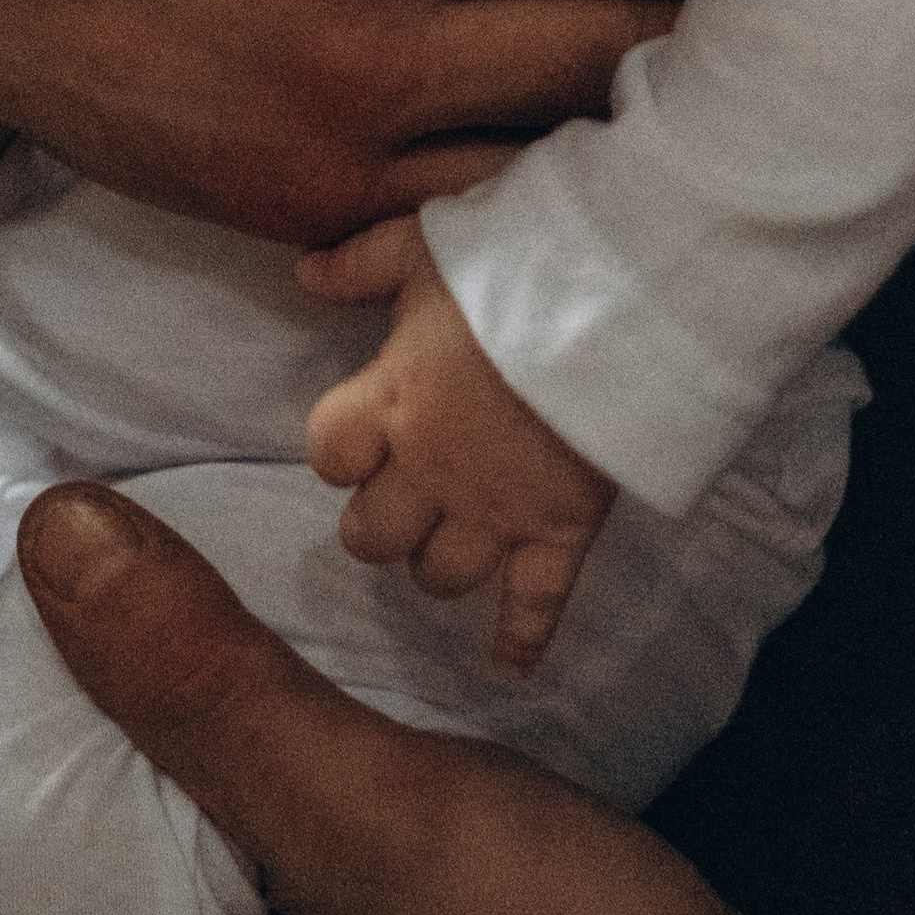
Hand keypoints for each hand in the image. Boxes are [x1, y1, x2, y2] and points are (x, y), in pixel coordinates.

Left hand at [16, 484, 824, 914]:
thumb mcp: (358, 809)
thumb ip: (205, 685)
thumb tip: (53, 533)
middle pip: (68, 840)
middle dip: (26, 718)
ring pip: (161, 832)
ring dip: (130, 722)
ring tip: (92, 603)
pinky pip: (250, 837)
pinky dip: (226, 747)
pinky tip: (238, 674)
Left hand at [300, 214, 613, 670]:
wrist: (613, 306)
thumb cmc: (512, 265)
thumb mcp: (421, 243)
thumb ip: (358, 262)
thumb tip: (300, 271)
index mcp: (390, 401)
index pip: (328, 455)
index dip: (339, 450)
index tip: (359, 436)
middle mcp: (431, 470)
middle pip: (370, 536)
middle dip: (377, 522)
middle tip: (398, 499)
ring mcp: (496, 511)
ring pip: (437, 576)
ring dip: (434, 564)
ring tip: (444, 543)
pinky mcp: (558, 533)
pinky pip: (534, 606)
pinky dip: (521, 643)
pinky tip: (507, 670)